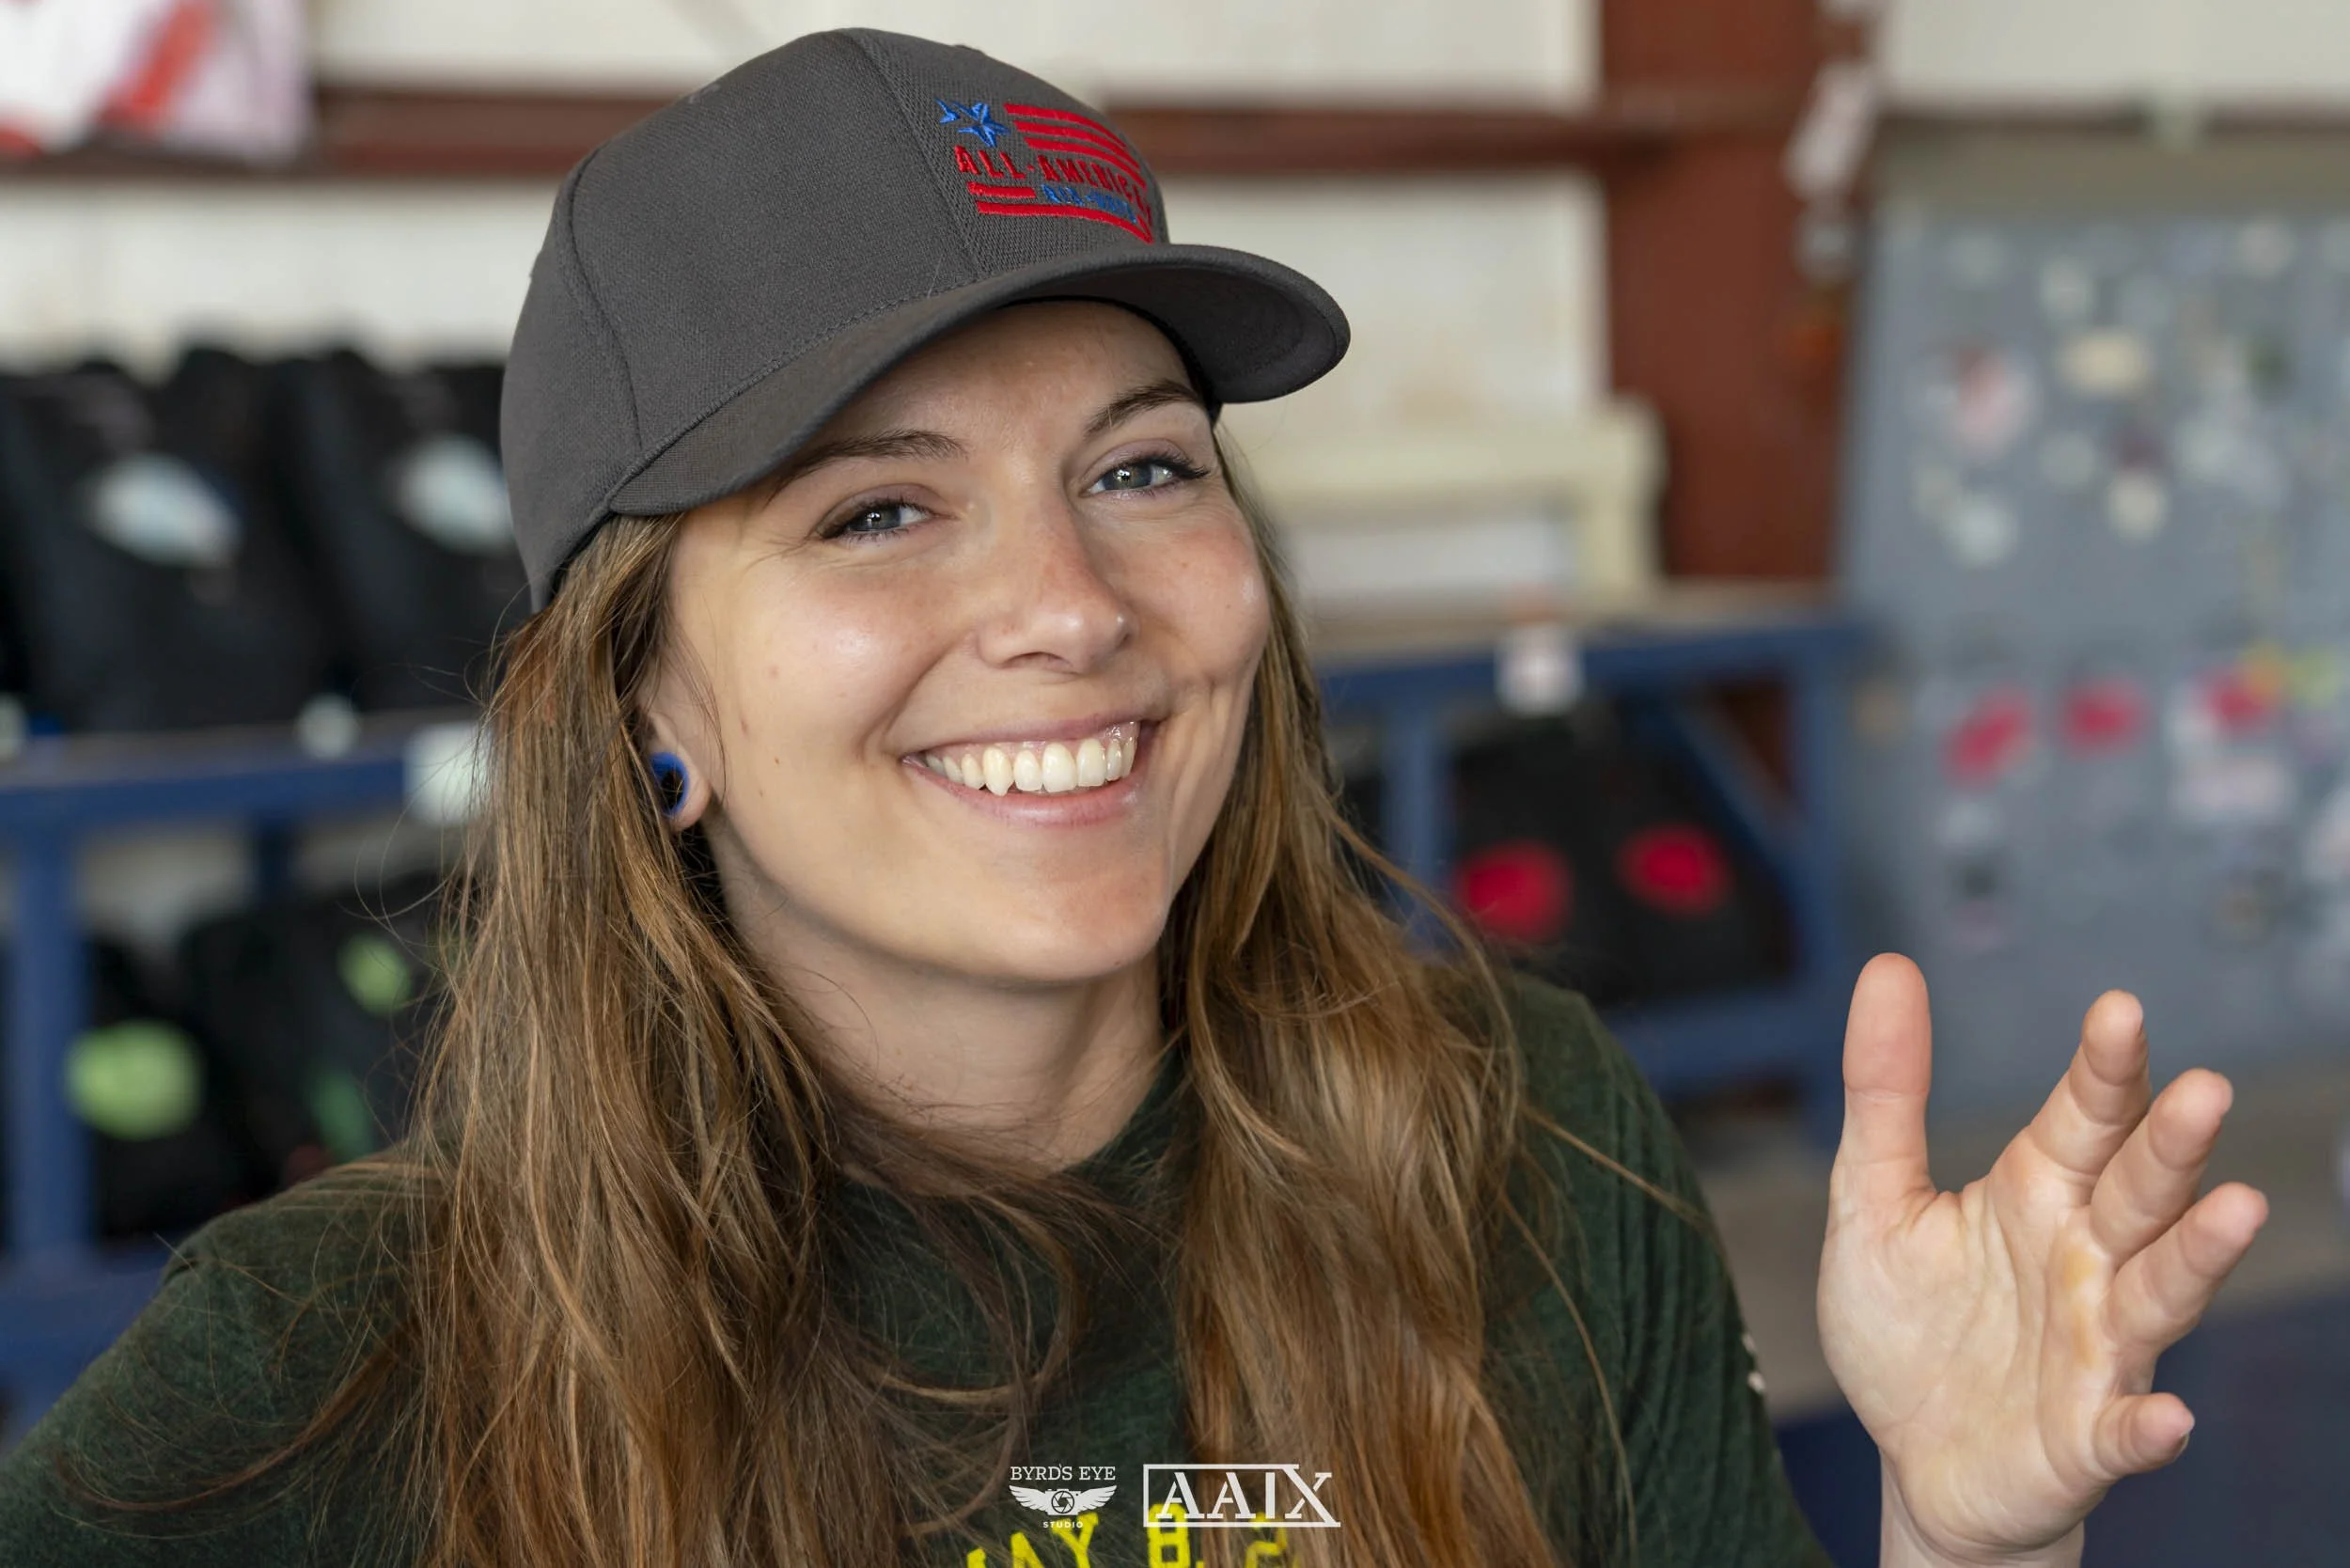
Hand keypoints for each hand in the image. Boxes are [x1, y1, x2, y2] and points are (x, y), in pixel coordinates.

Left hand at [1816, 953, 2268, 1565]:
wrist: (1915, 1460)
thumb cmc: (1911, 1324)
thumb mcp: (1874, 1199)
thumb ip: (1886, 1093)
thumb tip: (1887, 967)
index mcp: (2038, 1193)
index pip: (2085, 1116)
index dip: (2104, 1067)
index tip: (2119, 1008)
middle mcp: (2086, 1260)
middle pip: (2141, 1191)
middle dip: (2173, 1144)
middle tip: (2205, 1088)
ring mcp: (2099, 1348)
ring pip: (2161, 1293)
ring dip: (2201, 1254)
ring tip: (2239, 1207)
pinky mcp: (2088, 1436)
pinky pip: (2129, 1432)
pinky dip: (2151, 1427)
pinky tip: (2171, 1417)